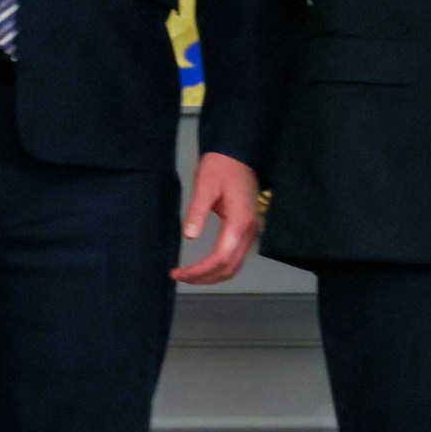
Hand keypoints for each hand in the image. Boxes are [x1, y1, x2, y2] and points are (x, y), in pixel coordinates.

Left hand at [171, 152, 262, 284]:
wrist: (237, 154)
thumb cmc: (220, 167)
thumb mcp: (204, 186)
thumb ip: (197, 212)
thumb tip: (189, 236)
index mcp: (240, 221)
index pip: (221, 258)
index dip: (200, 271)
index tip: (179, 272)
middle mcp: (250, 230)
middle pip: (229, 267)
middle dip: (204, 277)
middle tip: (179, 276)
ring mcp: (251, 231)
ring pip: (234, 266)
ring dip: (212, 275)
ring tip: (188, 275)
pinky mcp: (247, 229)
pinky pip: (235, 257)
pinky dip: (219, 267)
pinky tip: (203, 266)